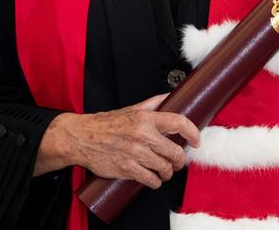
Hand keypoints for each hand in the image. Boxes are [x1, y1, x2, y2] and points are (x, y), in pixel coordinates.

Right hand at [36, 94, 200, 187]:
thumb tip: (173, 96)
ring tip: (165, 171)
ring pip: (165, 168)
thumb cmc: (107, 123)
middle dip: (179, 160)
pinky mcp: (127, 169)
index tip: (197, 140)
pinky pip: (151, 180)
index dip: (193, 132)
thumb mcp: (132, 109)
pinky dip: (155, 182)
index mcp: (145, 118)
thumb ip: (154, 103)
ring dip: (168, 172)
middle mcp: (142, 135)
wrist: (81, 137)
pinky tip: (154, 179)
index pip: (178, 122)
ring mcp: (135, 154)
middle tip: (177, 161)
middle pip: (175, 152)